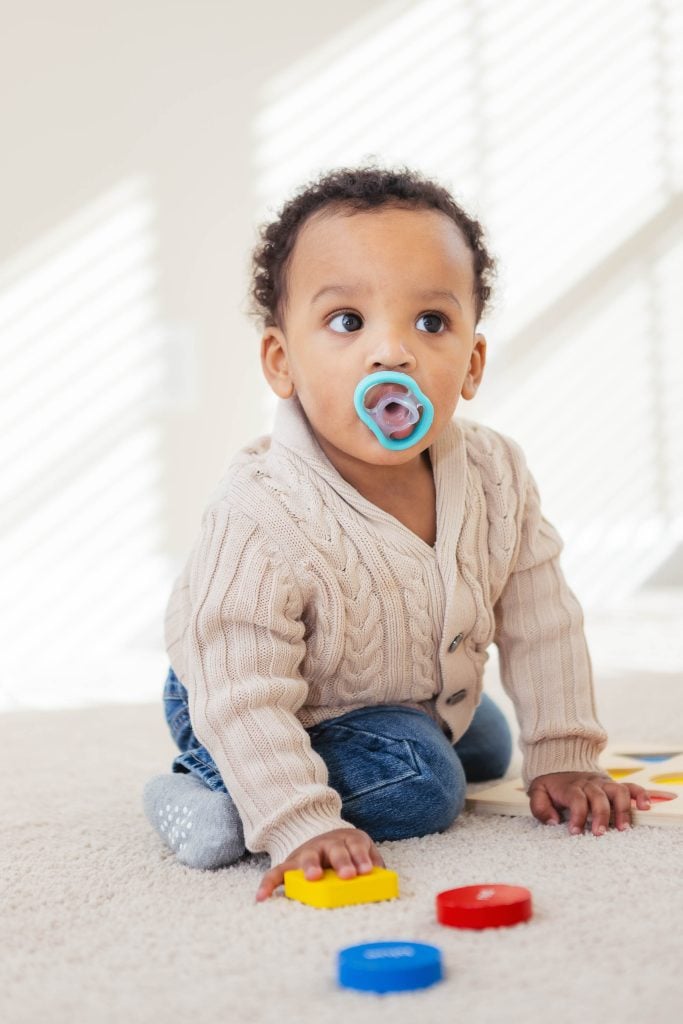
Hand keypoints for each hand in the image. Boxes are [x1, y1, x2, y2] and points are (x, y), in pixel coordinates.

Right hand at [255, 827, 384, 900]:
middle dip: (342, 861)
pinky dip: (268, 884)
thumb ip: (373, 862)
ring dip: (310, 866)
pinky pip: (276, 873)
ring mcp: (307, 853)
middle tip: (348, 875)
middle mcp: (326, 843)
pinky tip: (262, 898)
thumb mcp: (361, 850)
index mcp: (347, 840)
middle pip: (334, 849)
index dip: (361, 857)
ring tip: (313, 877)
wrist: (319, 835)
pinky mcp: (290, 864)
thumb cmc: (346, 850)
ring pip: (307, 857)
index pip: (356, 846)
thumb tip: (382, 878)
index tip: (366, 870)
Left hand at [528, 771, 656, 835]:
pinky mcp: (613, 785)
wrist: (560, 764)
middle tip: (599, 834)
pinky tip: (645, 807)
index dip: (577, 816)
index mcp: (570, 787)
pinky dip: (640, 795)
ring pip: (618, 791)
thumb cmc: (551, 786)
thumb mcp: (538, 793)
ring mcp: (603, 783)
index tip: (575, 832)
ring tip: (624, 828)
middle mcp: (589, 784)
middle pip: (598, 797)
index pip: (576, 799)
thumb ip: (540, 807)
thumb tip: (554, 821)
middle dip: (601, 816)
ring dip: (623, 809)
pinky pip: (630, 786)